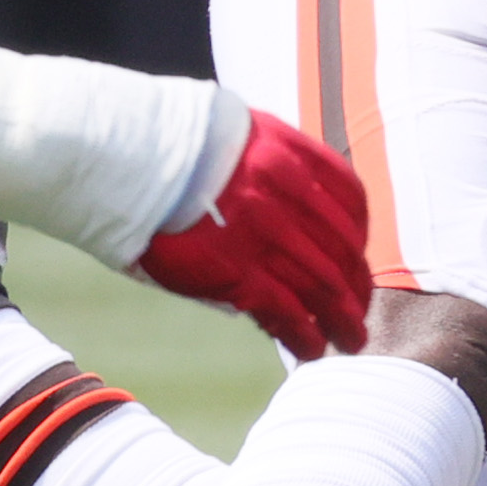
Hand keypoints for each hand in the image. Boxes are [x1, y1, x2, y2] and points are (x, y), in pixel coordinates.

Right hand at [136, 108, 373, 359]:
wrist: (127, 156)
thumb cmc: (173, 148)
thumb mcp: (238, 136)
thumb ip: (273, 170)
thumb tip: (295, 220)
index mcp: (292, 156)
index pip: (350, 199)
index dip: (359, 235)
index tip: (356, 257)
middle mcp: (288, 194)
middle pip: (343, 250)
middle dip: (356, 287)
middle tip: (358, 313)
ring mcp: (266, 234)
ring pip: (324, 287)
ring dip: (342, 320)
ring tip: (349, 342)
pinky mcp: (239, 271)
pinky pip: (288, 311)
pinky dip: (305, 335)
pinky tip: (310, 350)